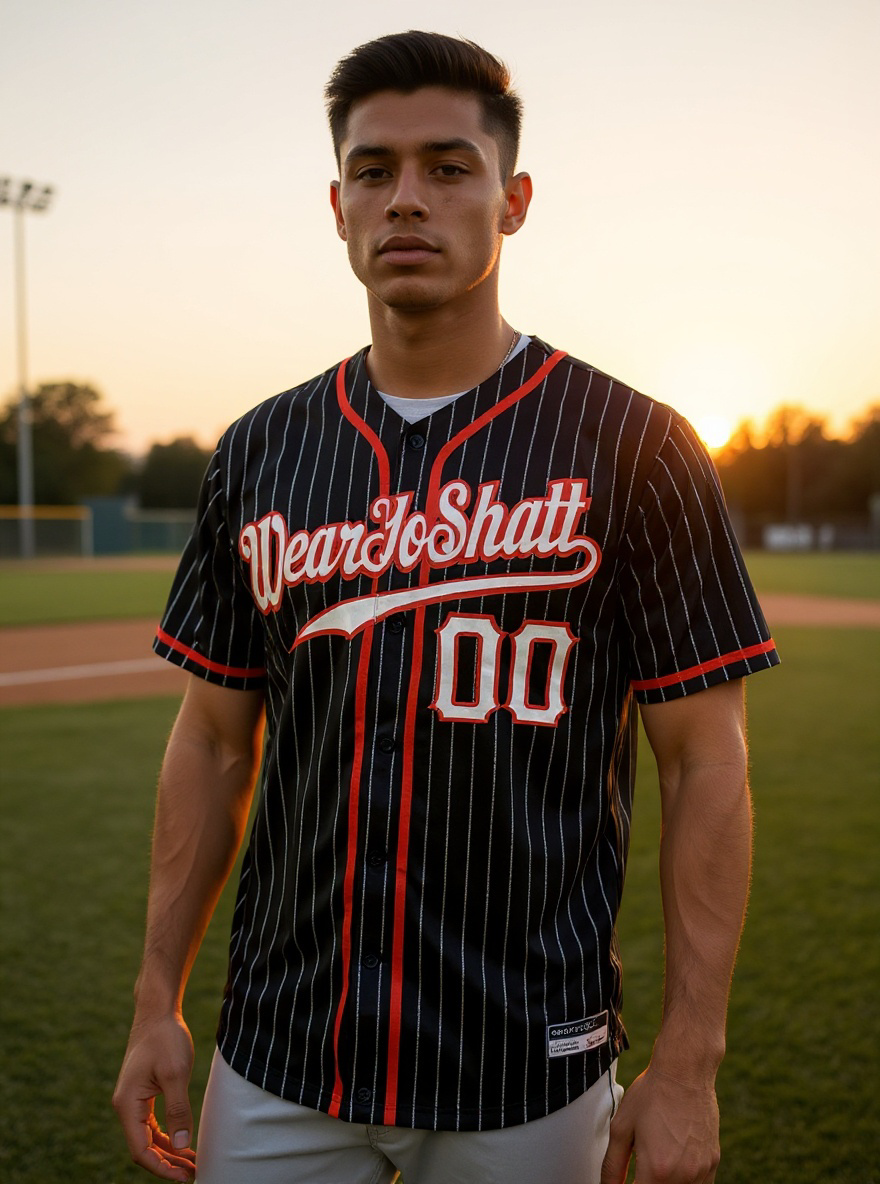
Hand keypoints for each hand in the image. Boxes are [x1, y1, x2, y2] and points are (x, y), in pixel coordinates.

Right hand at [113, 1013, 196, 1181]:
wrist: (157, 1011)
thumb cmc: (166, 1038)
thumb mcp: (176, 1073)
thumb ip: (178, 1110)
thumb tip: (183, 1145)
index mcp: (128, 1105)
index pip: (140, 1150)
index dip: (161, 1168)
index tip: (184, 1176)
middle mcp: (126, 1106)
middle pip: (144, 1147)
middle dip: (167, 1163)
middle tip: (194, 1172)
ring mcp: (133, 1101)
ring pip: (148, 1137)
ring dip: (168, 1151)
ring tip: (192, 1162)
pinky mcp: (142, 1094)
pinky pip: (151, 1124)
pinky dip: (167, 1136)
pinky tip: (184, 1141)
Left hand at [600, 1065, 720, 1183]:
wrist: (684, 1072)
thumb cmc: (652, 1094)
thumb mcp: (621, 1127)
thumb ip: (612, 1165)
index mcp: (657, 1170)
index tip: (626, 1179)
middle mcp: (683, 1176)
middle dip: (646, 1183)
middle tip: (640, 1169)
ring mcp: (701, 1171)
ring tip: (657, 1163)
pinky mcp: (713, 1163)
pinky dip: (685, 1182)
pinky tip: (674, 1165)